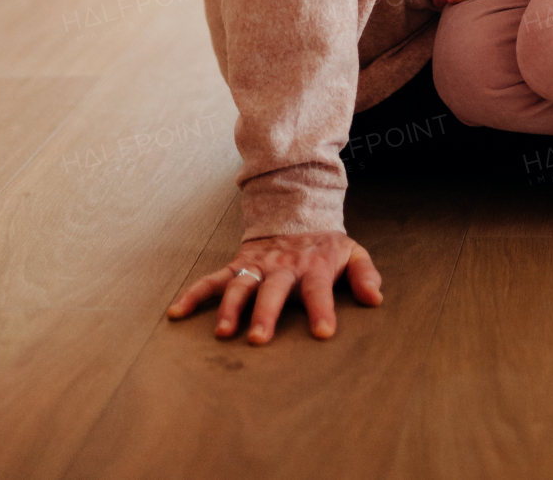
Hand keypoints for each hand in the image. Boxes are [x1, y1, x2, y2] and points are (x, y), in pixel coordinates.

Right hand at [166, 230, 381, 344]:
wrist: (295, 212)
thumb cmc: (325, 246)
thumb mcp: (352, 253)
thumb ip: (365, 274)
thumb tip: (375, 299)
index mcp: (314, 266)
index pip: (319, 290)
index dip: (322, 310)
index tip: (323, 333)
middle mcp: (283, 267)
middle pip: (274, 290)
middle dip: (266, 314)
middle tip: (259, 339)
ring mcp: (257, 266)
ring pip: (241, 286)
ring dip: (231, 308)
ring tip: (223, 332)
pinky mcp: (238, 266)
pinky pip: (212, 281)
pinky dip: (193, 294)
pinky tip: (177, 312)